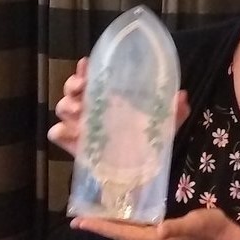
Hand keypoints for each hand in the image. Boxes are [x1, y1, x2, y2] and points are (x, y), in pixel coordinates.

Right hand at [47, 58, 190, 158]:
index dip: (85, 69)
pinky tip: (71, 133)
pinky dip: (60, 132)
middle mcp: (90, 110)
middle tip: (82, 87)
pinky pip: (57, 135)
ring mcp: (80, 127)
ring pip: (62, 108)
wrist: (140, 175)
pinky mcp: (75, 146)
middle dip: (73, 84)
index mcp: (107, 99)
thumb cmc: (147, 143)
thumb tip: (182, 95)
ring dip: (67, 105)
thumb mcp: (163, 126)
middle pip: (71, 90)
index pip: (90, 78)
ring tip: (79, 109)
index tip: (86, 64)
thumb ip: (174, 112)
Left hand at [70, 208, 239, 239]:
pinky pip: (135, 234)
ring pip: (126, 236)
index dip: (101, 228)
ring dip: (109, 228)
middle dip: (99, 228)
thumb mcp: (195, 222)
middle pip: (119, 236)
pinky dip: (122, 227)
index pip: (121, 234)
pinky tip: (119, 219)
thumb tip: (158, 230)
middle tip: (78, 220)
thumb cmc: (210, 228)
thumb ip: (176, 227)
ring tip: (93, 219)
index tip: (80, 222)